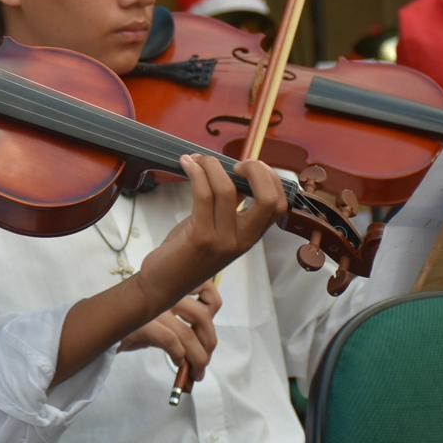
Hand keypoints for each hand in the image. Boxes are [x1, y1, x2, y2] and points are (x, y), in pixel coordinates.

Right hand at [119, 280, 220, 380]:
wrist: (102, 327)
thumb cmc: (134, 324)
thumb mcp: (162, 318)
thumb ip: (184, 322)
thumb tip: (206, 347)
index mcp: (171, 287)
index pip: (206, 288)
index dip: (213, 313)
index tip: (210, 334)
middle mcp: (163, 293)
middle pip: (201, 317)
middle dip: (208, 344)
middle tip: (204, 363)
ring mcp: (152, 308)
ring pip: (187, 333)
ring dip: (197, 358)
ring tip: (196, 372)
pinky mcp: (141, 324)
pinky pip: (170, 342)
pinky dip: (179, 356)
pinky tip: (178, 363)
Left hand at [136, 155, 285, 306]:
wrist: (163, 285)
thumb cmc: (186, 253)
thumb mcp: (213, 228)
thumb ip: (227, 208)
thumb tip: (232, 174)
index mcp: (250, 236)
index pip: (278, 205)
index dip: (270, 178)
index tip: (247, 166)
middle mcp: (243, 240)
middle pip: (268, 199)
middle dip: (256, 171)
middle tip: (234, 163)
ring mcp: (224, 240)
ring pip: (228, 190)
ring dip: (212, 166)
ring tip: (196, 158)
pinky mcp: (201, 238)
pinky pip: (203, 195)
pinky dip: (196, 173)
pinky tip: (186, 163)